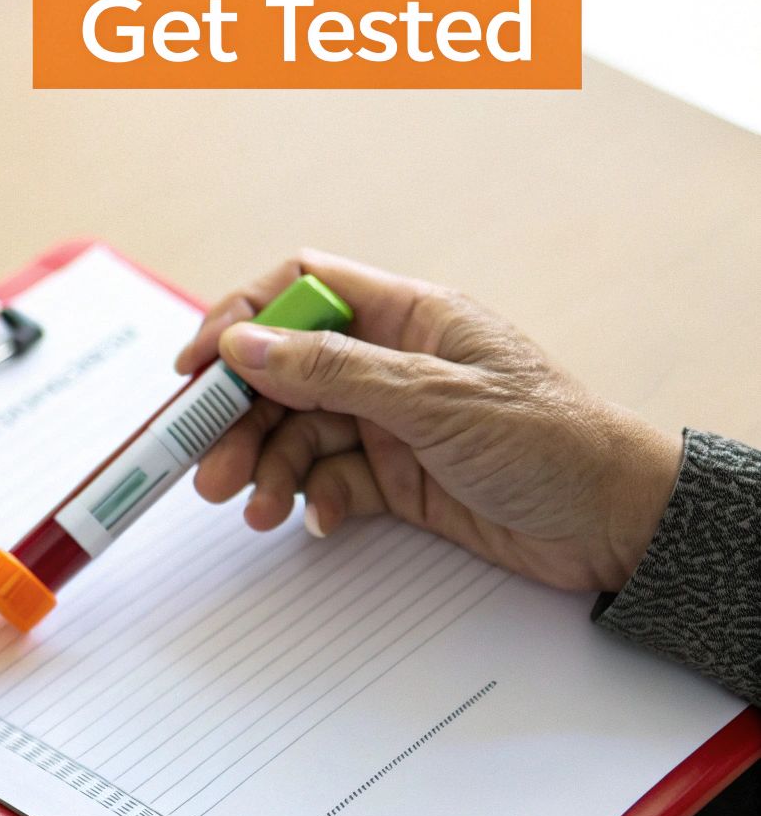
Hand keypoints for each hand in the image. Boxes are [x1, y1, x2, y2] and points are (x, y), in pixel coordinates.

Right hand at [173, 250, 681, 592]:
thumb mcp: (435, 399)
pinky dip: (308, 499)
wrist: (618, 526)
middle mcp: (391, 362)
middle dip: (239, 415)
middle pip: (284, 371)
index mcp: (408, 316)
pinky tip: (311, 519)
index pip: (301, 289)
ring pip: (297, 431)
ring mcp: (391, 420)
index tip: (196, 365)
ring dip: (264, 466)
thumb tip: (247, 342)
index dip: (241, 318)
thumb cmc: (555, 442)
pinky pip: (327, 479)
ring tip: (250, 504)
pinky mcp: (395, 476)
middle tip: (204, 460)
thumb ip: (334, 371)